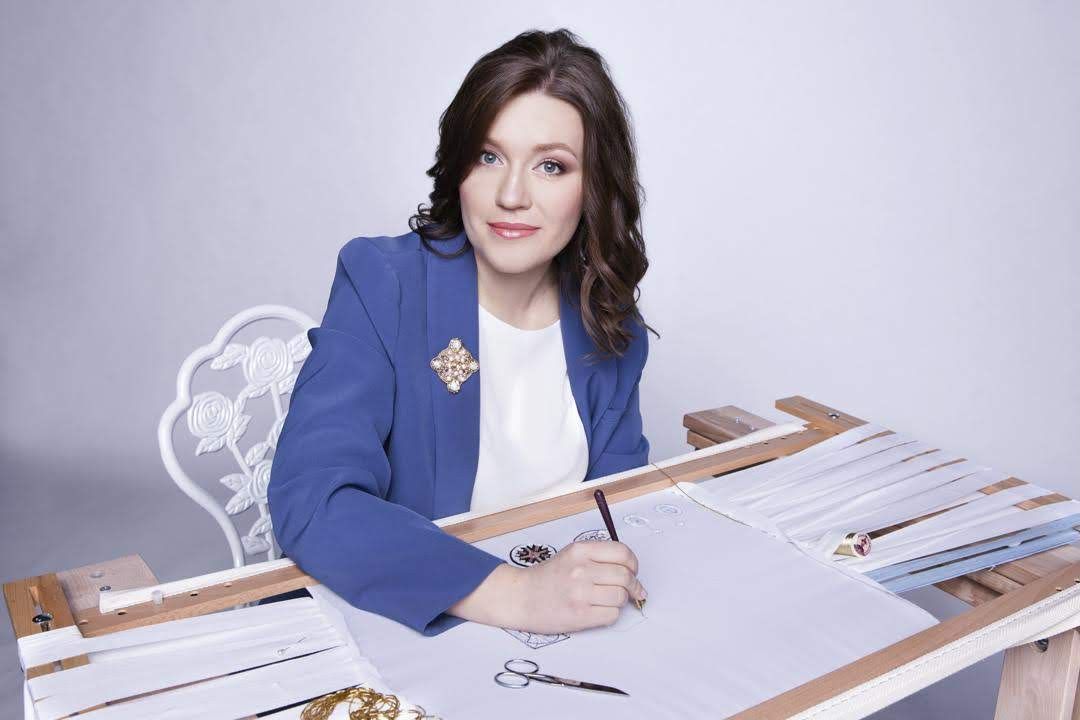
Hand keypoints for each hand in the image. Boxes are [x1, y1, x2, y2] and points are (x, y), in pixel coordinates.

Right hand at [449, 541, 646, 633]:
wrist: (521, 597)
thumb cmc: (549, 577)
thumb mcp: (572, 555)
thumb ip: (600, 558)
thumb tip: (634, 575)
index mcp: (580, 550)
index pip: (623, 553)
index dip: (633, 564)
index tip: (633, 571)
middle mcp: (581, 569)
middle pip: (625, 577)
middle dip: (632, 585)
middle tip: (630, 590)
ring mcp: (580, 593)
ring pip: (621, 597)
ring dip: (621, 601)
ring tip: (608, 600)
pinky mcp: (579, 615)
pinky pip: (612, 615)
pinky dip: (611, 614)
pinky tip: (599, 610)